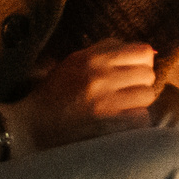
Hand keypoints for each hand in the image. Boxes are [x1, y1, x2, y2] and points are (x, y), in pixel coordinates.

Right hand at [11, 40, 157, 153]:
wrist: (30, 127)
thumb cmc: (54, 94)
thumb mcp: (74, 63)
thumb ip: (106, 52)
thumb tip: (146, 52)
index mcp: (91, 58)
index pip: (142, 51)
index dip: (142, 61)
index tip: (134, 70)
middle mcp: (100, 77)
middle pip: (148, 74)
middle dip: (141, 83)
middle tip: (127, 92)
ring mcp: (105, 103)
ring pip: (148, 96)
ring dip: (138, 103)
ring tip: (122, 107)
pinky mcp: (109, 127)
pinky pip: (141, 118)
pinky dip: (134, 121)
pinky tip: (118, 122)